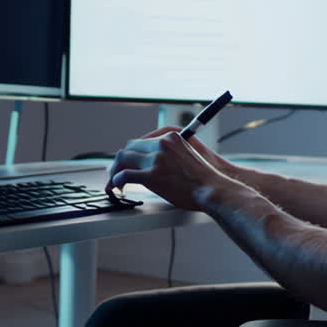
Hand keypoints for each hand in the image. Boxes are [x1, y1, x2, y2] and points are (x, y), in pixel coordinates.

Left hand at [107, 128, 231, 209]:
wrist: (213, 189)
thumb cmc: (204, 177)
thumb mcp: (188, 154)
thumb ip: (170, 153)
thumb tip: (153, 162)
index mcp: (170, 137)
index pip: (142, 141)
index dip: (131, 153)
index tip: (127, 162)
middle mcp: (162, 144)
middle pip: (130, 148)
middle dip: (120, 161)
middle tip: (116, 172)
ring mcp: (156, 159)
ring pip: (124, 159)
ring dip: (116, 170)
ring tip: (114, 181)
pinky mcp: (152, 175)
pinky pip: (125, 175)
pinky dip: (117, 181)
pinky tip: (118, 186)